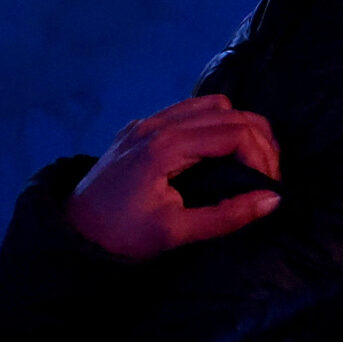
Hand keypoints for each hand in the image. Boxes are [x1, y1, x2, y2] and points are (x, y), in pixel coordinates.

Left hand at [65, 94, 281, 259]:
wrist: (68, 236)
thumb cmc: (121, 237)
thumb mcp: (174, 234)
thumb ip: (226, 216)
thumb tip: (274, 200)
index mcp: (166, 146)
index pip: (234, 133)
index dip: (262, 156)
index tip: (269, 186)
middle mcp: (158, 124)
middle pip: (230, 113)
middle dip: (259, 140)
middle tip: (268, 174)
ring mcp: (147, 121)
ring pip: (211, 104)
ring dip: (238, 126)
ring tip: (249, 158)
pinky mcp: (140, 127)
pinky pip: (189, 109)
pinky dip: (214, 122)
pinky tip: (215, 151)